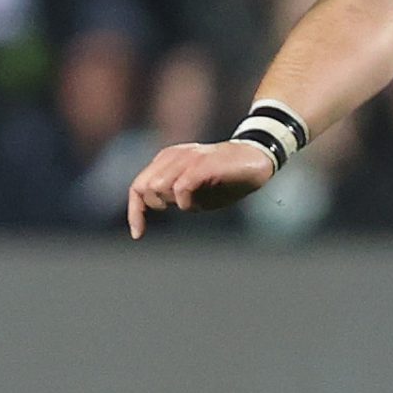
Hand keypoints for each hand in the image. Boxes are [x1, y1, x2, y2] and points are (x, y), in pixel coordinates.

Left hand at [126, 140, 274, 237]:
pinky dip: (185, 201)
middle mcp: (172, 157)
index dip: (135, 212)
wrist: (257, 157)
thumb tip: (160, 206)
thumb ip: (174, 196)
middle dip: (157, 205)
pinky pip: (181, 187)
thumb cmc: (226, 177)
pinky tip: (198, 204)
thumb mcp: (196, 190)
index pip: (138, 187)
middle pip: (144, 189)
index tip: (138, 235)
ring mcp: (187, 159)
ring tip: (198, 200)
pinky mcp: (203, 164)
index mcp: (166, 160)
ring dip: (173, 203)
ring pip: (158, 187)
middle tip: (187, 204)